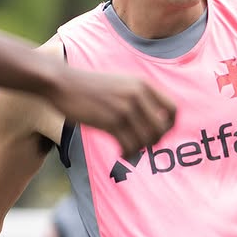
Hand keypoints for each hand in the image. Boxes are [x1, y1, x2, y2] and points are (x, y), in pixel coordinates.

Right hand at [48, 68, 175, 158]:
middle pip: (161, 129)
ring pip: (145, 141)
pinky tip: (122, 154)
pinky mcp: (110, 122)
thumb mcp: (121, 82)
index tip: (161, 133)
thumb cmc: (89, 85)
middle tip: (144, 146)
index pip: (173, 109)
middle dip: (154, 142)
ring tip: (129, 151)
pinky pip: (129, 146)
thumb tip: (154, 120)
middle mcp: (137, 95)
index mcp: (143, 84)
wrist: (62, 83)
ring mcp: (124, 109)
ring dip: (139, 150)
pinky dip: (128, 154)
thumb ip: (138, 96)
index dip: (170, 125)